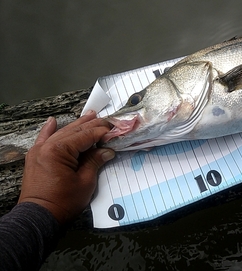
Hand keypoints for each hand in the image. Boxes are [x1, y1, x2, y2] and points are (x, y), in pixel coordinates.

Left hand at [18, 110, 114, 224]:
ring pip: (62, 132)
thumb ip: (95, 162)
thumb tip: (107, 151)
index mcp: (60, 150)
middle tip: (108, 121)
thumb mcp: (85, 182)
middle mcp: (47, 146)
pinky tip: (53, 121)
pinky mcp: (36, 157)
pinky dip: (49, 130)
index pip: (86, 136)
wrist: (39, 216)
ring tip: (90, 115)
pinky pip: (43, 139)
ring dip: (76, 125)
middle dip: (92, 125)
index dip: (102, 132)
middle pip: (74, 131)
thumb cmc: (63, 202)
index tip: (115, 129)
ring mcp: (39, 150)